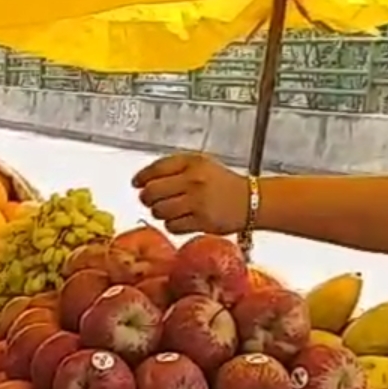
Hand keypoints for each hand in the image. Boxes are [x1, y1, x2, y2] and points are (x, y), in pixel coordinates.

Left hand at [134, 152, 251, 234]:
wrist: (250, 201)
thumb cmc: (223, 184)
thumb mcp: (201, 165)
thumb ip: (174, 168)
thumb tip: (142, 180)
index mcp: (192, 162)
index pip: (156, 168)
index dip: (142, 177)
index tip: (137, 183)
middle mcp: (194, 180)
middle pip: (152, 192)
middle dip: (147, 198)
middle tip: (150, 200)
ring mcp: (197, 201)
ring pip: (159, 211)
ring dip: (160, 212)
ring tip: (170, 210)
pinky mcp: (201, 221)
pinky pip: (172, 226)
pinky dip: (172, 225)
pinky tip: (181, 219)